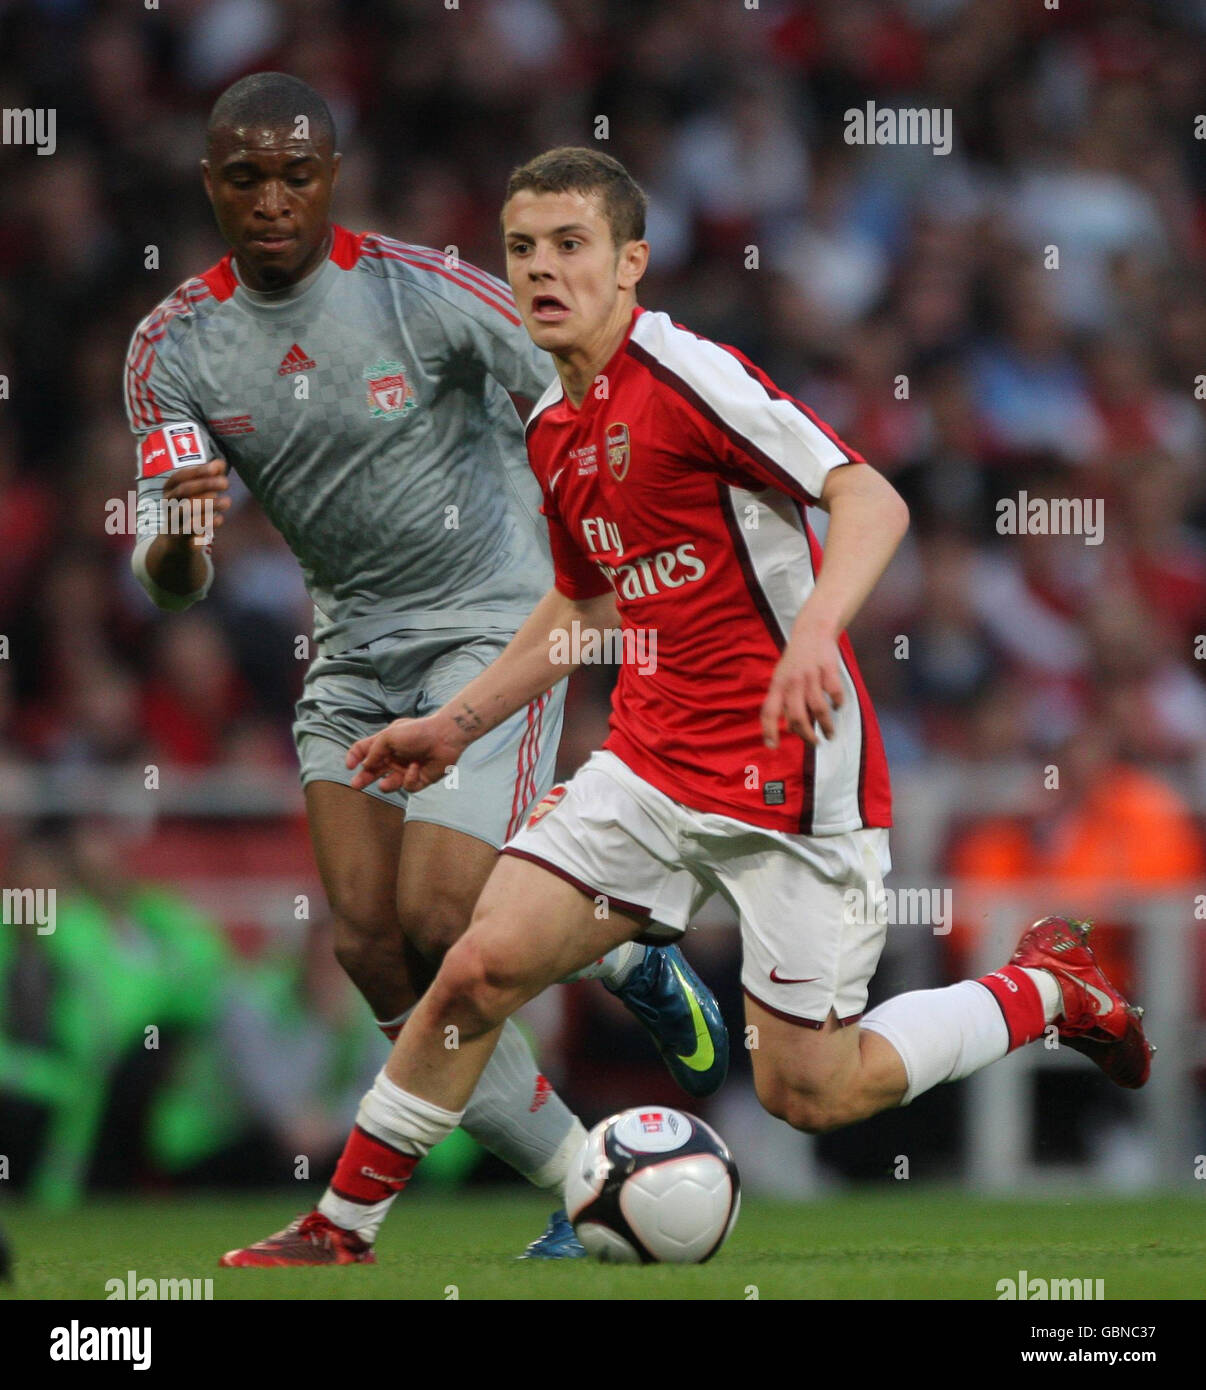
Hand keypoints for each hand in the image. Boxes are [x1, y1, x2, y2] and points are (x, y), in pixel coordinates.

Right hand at [161, 458, 230, 544]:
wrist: (175, 542)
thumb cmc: (190, 510)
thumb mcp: (197, 493)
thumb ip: (209, 477)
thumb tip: (221, 463)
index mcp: (169, 489)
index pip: (181, 476)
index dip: (198, 471)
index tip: (217, 468)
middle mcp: (168, 503)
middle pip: (184, 490)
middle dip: (206, 484)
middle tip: (226, 483)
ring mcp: (172, 519)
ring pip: (187, 510)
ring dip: (209, 504)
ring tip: (228, 502)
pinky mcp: (180, 536)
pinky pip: (191, 529)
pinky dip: (207, 523)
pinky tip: (220, 518)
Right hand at [347, 715, 465, 793]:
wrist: (444, 737)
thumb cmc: (417, 732)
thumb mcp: (389, 736)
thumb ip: (374, 750)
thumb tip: (364, 765)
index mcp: (385, 744)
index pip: (364, 750)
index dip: (354, 757)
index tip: (349, 765)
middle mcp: (394, 757)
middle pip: (373, 771)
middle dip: (363, 778)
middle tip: (355, 786)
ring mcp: (405, 769)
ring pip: (388, 784)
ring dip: (385, 785)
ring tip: (383, 784)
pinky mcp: (418, 780)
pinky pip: (408, 786)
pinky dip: (409, 778)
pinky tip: (415, 767)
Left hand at [760, 622, 844, 748]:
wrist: (812, 632)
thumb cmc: (796, 661)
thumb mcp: (782, 678)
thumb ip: (785, 701)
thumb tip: (791, 728)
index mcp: (778, 685)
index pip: (769, 711)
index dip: (768, 730)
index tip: (773, 746)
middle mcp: (792, 682)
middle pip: (798, 717)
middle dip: (807, 735)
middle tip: (815, 743)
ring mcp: (810, 676)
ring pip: (819, 709)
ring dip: (826, 726)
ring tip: (830, 734)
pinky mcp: (828, 670)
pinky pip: (835, 693)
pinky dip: (838, 704)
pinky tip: (838, 707)